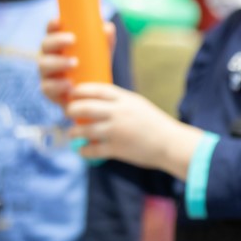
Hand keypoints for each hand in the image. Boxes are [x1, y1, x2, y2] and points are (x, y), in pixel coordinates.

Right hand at [38, 20, 116, 104]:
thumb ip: (105, 41)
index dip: (52, 24)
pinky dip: (57, 85)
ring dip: (58, 62)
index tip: (60, 21)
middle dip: (57, 41)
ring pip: (44, 65)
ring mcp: (46, 73)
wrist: (93, 95)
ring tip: (75, 63)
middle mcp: (48, 55)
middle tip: (72, 40)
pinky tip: (69, 85)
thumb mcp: (101, 54)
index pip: (51, 30)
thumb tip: (108, 27)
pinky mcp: (48, 90)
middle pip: (45, 45)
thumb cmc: (94, 68)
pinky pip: (46, 87)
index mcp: (58, 43)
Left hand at [65, 82, 198, 170]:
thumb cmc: (155, 124)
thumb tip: (98, 100)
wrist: (171, 144)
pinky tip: (82, 150)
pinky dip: (84, 151)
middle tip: (69, 113)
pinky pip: (93, 150)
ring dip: (74, 132)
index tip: (73, 94)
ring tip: (73, 133)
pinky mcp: (117, 149)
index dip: (81, 90)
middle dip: (72, 110)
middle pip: (85, 107)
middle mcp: (119, 113)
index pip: (97, 89)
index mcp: (126, 100)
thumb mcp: (139, 105)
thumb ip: (120, 102)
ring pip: (85, 129)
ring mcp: (117, 131)